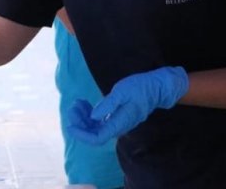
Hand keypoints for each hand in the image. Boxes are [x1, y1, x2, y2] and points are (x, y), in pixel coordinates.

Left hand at [65, 66, 188, 145]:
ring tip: (77, 102)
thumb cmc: (140, 88)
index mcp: (118, 123)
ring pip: (95, 128)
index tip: (70, 124)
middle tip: (73, 106)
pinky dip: (89, 114)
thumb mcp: (122, 92)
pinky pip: (99, 122)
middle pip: (93, 134)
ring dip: (83, 118)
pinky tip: (84, 104)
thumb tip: (93, 117)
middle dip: (79, 122)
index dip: (81, 134)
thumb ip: (107, 105)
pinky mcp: (115, 118)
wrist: (155, 88)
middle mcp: (117, 127)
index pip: (97, 138)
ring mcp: (116, 123)